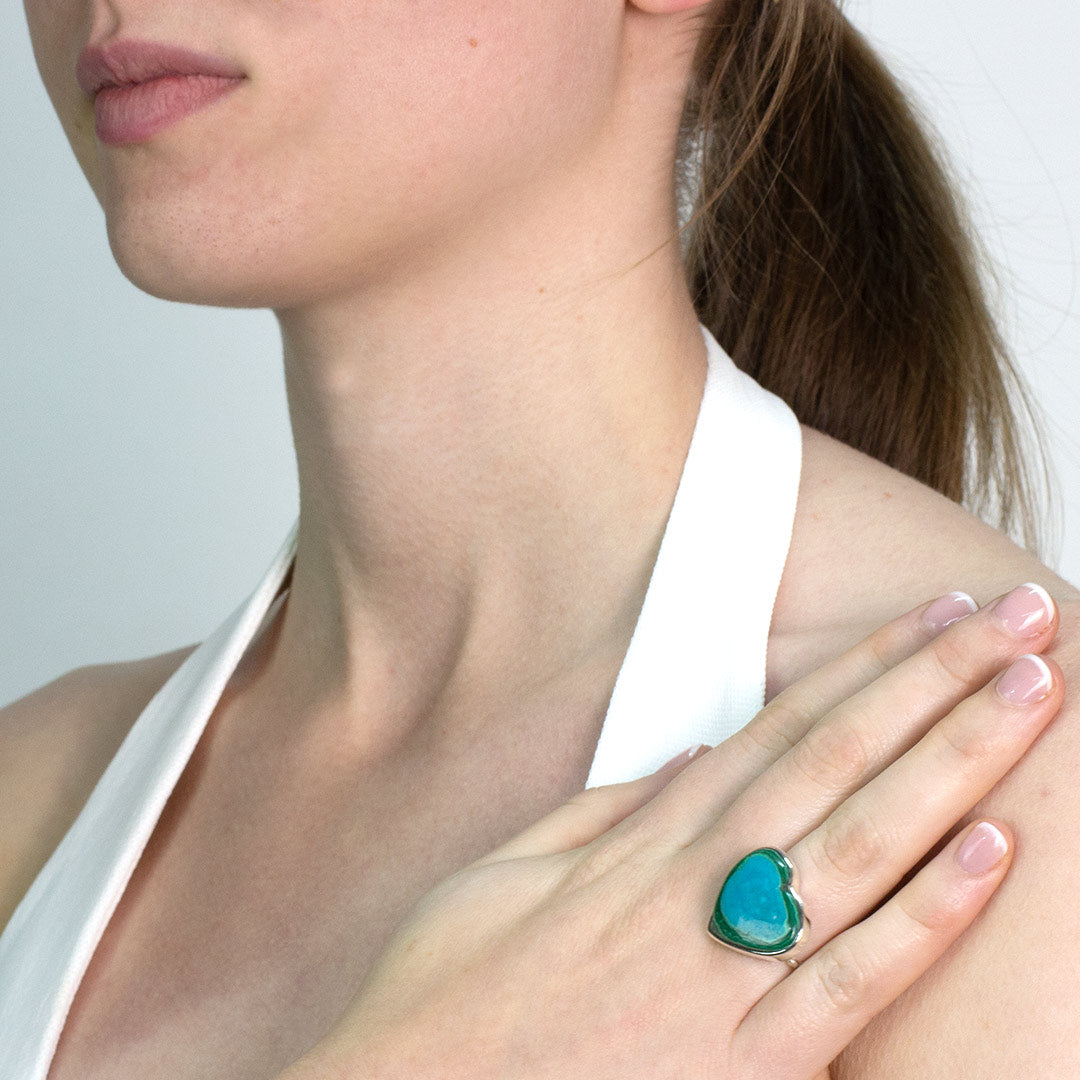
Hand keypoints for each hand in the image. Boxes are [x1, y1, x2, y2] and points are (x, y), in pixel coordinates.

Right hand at [281, 585, 1060, 1079]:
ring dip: (953, 762)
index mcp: (641, 846)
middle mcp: (697, 890)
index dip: (862, 667)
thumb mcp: (505, 876)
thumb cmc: (447, 999)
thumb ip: (604, 815)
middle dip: (935, 683)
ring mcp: (729, 975)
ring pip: (863, 844)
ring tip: (1030, 695)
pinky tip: (990, 851)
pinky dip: (926, 913)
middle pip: (839, 763)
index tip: (930, 618)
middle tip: (1018, 619)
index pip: (779, 729)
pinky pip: (852, 980)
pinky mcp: (750, 1066)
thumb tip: (694, 761)